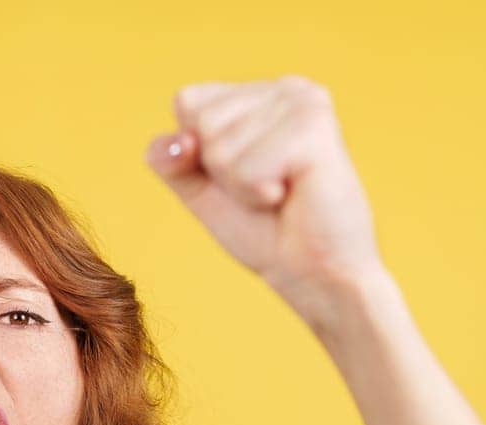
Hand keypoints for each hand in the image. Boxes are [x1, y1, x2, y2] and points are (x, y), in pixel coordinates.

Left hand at [146, 76, 382, 312]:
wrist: (313, 276)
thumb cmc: (267, 233)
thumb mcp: (203, 191)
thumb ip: (172, 159)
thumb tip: (173, 142)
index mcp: (263, 93)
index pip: (188, 102)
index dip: (199, 154)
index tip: (245, 178)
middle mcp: (287, 87)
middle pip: (202, 121)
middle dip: (222, 172)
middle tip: (266, 191)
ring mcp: (303, 101)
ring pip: (220, 144)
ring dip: (242, 186)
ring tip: (281, 195)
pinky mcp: (314, 126)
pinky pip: (246, 165)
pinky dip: (257, 193)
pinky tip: (292, 196)